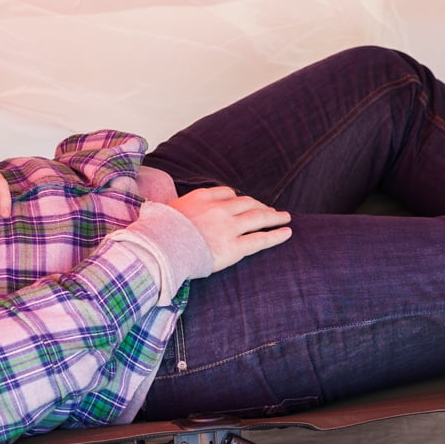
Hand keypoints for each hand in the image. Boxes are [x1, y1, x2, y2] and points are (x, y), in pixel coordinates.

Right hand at [170, 186, 291, 271]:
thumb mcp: (165, 211)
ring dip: (274, 216)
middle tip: (271, 210)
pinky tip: (287, 232)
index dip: (238, 199)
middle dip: (261, 206)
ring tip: (285, 217)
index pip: (227, 193)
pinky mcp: (234, 247)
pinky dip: (276, 235)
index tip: (244, 203)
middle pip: (247, 203)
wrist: (159, 250)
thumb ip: (178, 209)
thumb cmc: (158, 233)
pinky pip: (260, 238)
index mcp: (202, 197)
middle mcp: (219, 209)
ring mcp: (228, 227)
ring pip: (258, 217)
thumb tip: (169, 210)